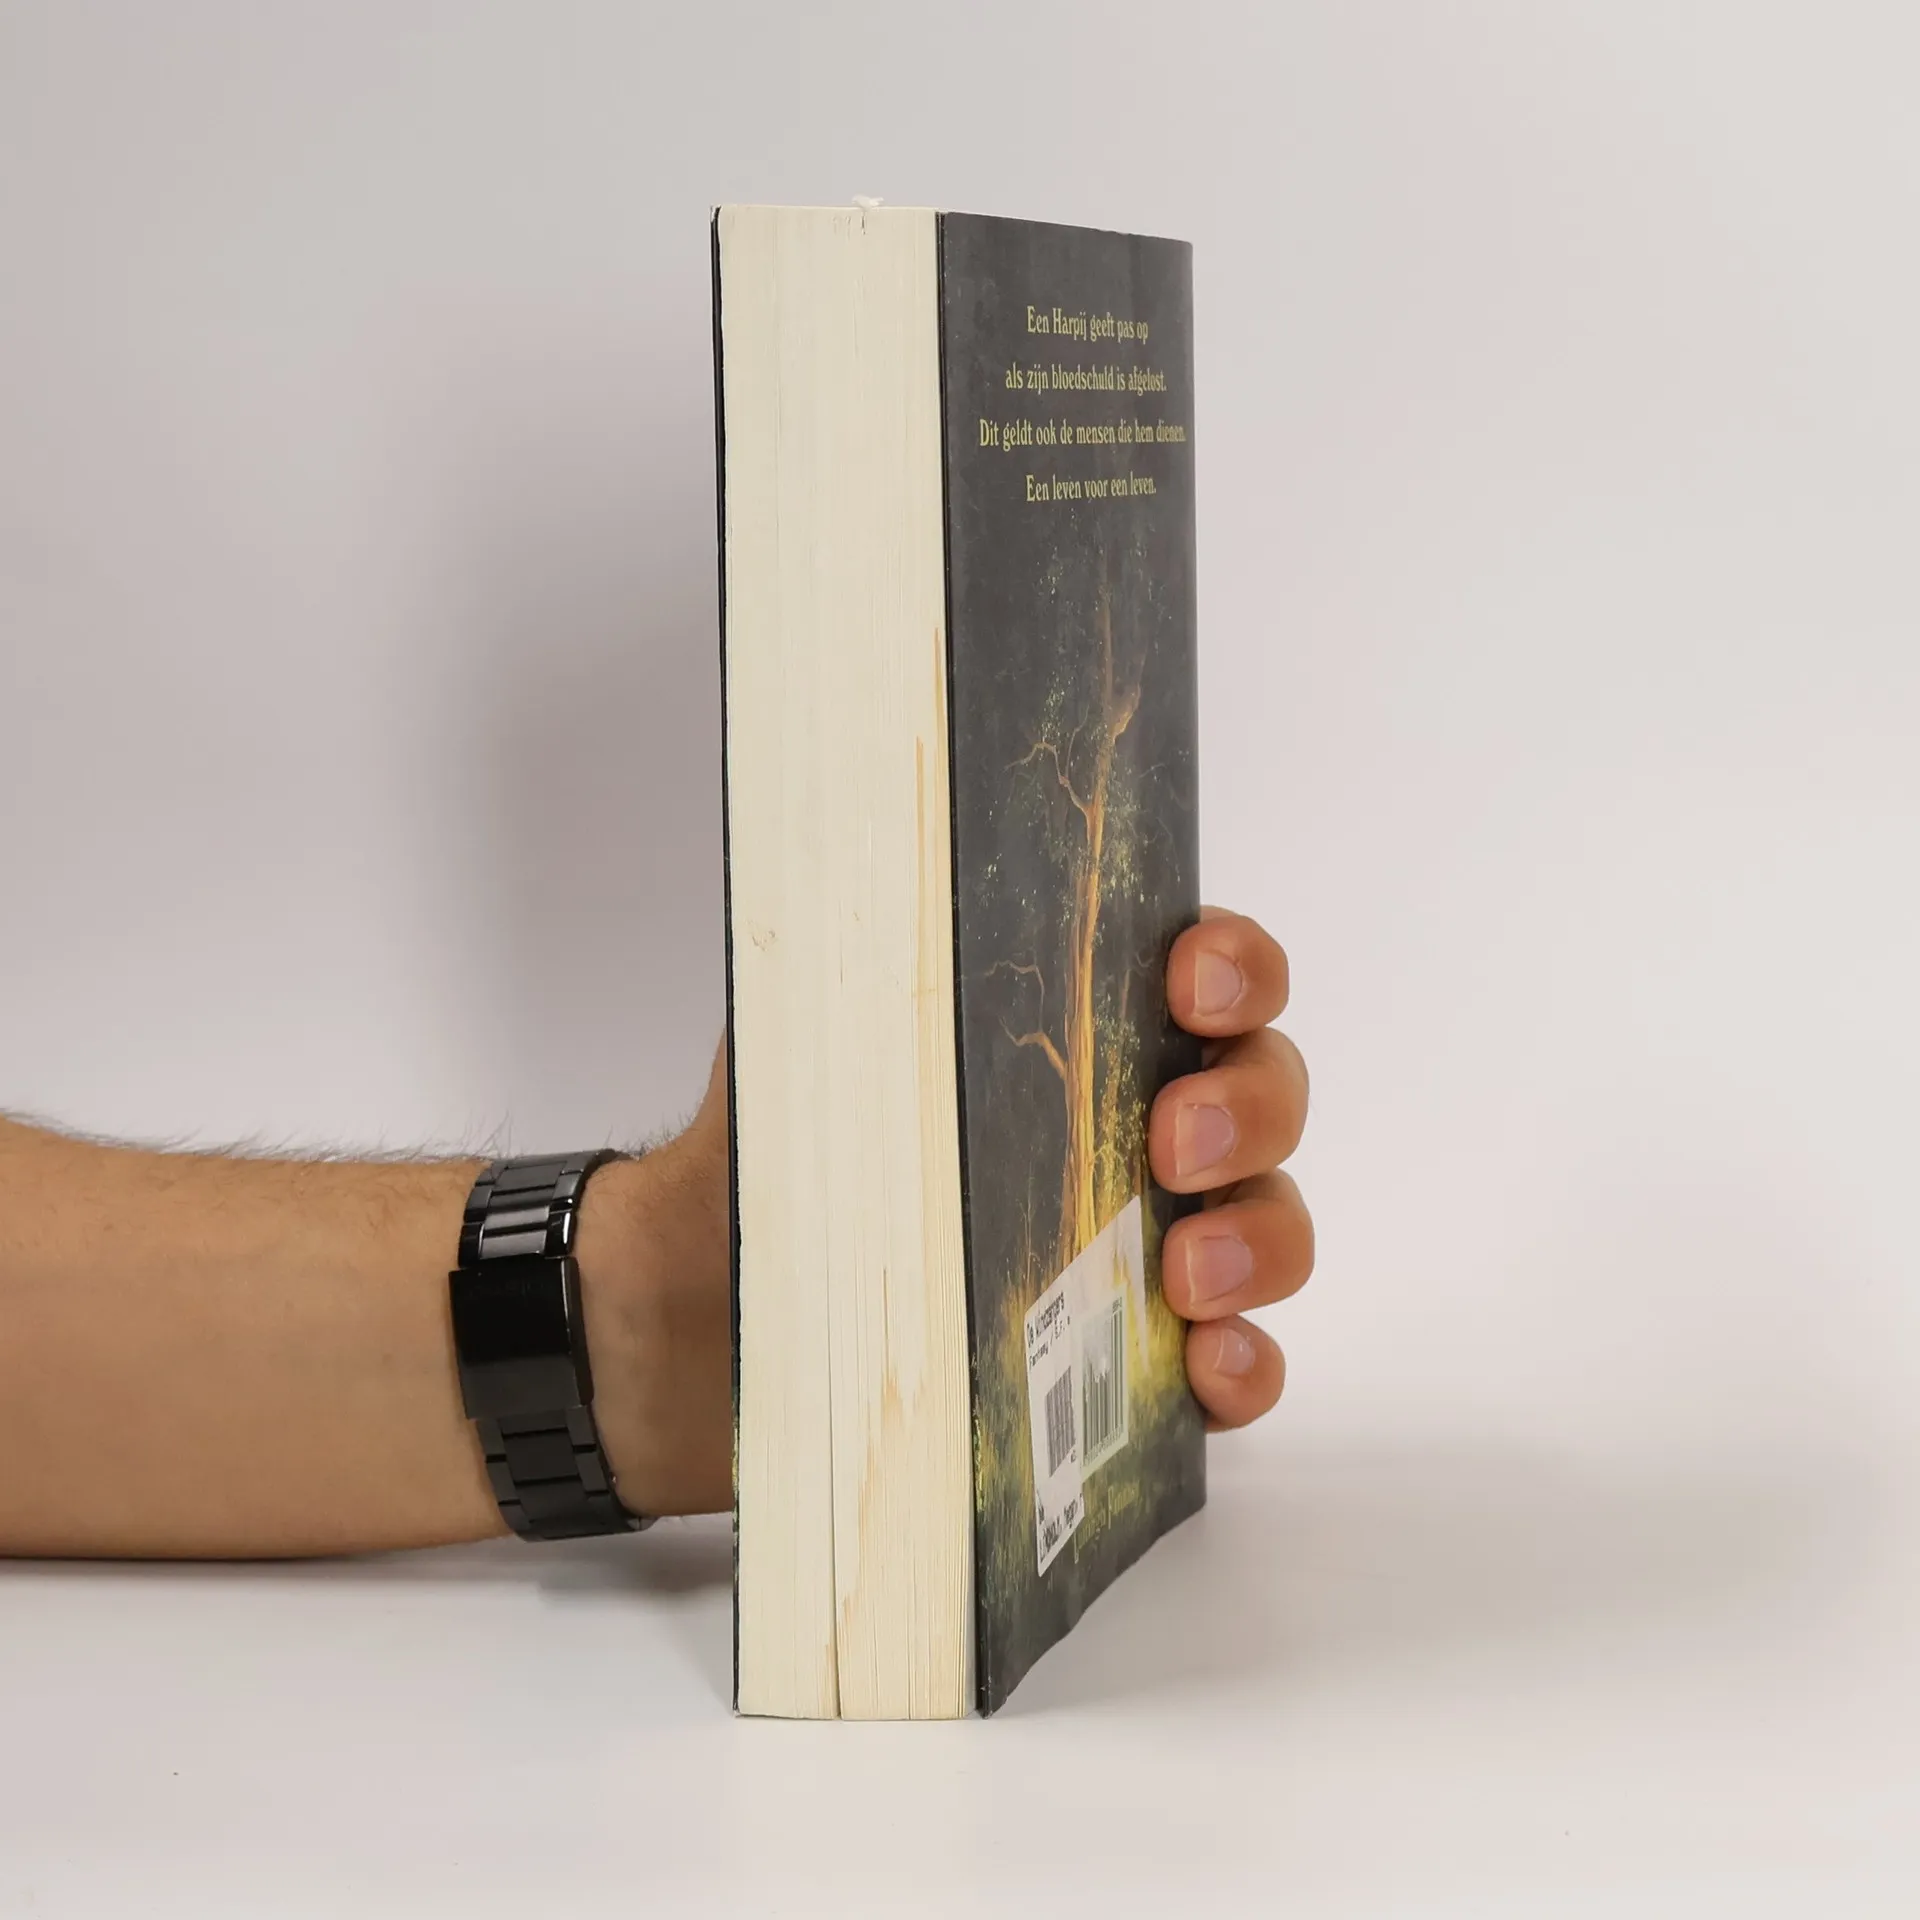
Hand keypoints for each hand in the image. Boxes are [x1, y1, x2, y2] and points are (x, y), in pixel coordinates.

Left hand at [583, 904, 1309, 1512]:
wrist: (691, 1319)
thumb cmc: (767, 1160)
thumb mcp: (800, 1034)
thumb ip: (858, 947)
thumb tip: (878, 847)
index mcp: (1071, 1031)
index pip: (1207, 973)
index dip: (1235, 967)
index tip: (1192, 984)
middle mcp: (1127, 1128)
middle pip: (1264, 1093)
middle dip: (1250, 1107)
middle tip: (1175, 1143)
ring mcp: (1137, 1248)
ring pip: (1267, 1225)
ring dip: (1259, 1240)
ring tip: (1186, 1275)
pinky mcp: (1125, 1366)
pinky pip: (1233, 1365)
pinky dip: (1245, 1366)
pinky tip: (1209, 1364)